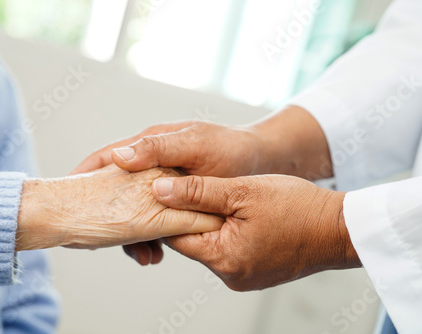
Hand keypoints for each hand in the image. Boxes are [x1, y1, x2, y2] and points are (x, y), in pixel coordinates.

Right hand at [71, 121, 267, 263]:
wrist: (259, 161)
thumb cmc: (228, 147)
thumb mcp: (194, 143)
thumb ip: (159, 148)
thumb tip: (119, 157)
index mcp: (149, 146)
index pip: (107, 157)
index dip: (84, 174)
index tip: (67, 195)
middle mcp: (150, 166)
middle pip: (115, 190)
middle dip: (107, 216)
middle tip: (101, 241)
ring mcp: (161, 185)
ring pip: (133, 211)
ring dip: (133, 234)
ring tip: (145, 256)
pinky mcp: (174, 203)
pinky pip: (153, 221)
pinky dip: (151, 237)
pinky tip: (157, 252)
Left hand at [152, 174, 359, 290]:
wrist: (338, 228)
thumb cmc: (298, 207)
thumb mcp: (242, 190)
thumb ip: (198, 191)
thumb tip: (159, 191)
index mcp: (224, 258)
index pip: (175, 235)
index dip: (168, 210)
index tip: (165, 188)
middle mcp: (230, 275)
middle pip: (191, 242)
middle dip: (189, 215)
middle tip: (192, 188)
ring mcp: (243, 276)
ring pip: (209, 245)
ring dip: (210, 222)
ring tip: (219, 199)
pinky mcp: (253, 272)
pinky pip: (228, 250)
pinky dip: (226, 232)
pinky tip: (236, 214)